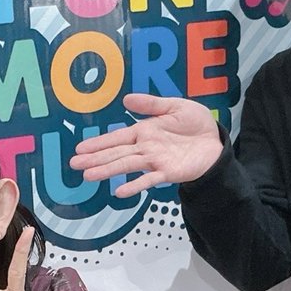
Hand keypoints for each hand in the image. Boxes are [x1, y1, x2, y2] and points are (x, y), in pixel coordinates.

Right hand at [69, 93, 223, 196]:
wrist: (216, 142)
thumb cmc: (195, 124)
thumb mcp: (175, 106)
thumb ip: (151, 104)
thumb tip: (125, 99)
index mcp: (144, 131)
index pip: (117, 137)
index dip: (98, 142)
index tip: (80, 148)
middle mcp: (145, 147)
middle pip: (116, 153)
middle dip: (95, 158)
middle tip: (75, 164)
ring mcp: (155, 161)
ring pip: (127, 165)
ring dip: (107, 171)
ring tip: (88, 176)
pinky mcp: (168, 173)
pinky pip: (149, 180)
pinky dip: (135, 186)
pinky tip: (120, 192)